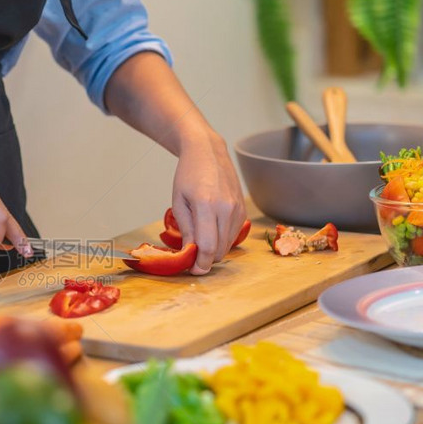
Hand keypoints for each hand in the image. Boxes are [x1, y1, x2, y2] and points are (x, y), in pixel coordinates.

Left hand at [171, 130, 245, 274]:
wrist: (207, 152)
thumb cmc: (187, 176)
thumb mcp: (178, 202)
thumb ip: (186, 230)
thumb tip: (189, 254)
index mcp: (206, 205)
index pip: (207, 246)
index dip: (200, 264)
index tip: (193, 270)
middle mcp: (227, 208)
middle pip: (219, 250)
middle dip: (206, 260)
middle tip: (192, 258)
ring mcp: (238, 209)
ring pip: (228, 245)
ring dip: (214, 251)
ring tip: (199, 242)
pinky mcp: (243, 210)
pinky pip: (234, 235)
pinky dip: (222, 240)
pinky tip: (210, 231)